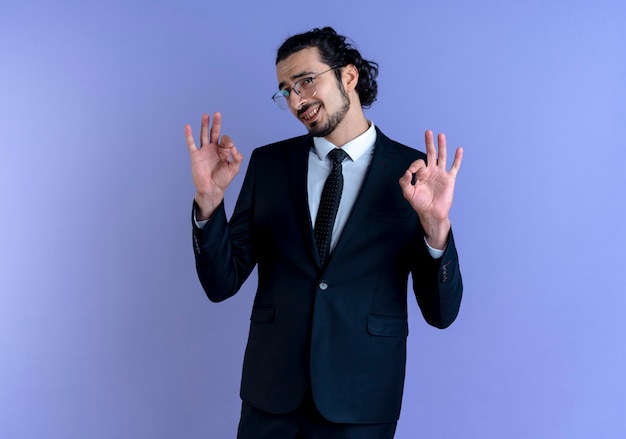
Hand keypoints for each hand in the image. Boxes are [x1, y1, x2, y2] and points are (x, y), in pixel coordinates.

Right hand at [185, 112, 242, 219]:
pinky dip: (188, 135)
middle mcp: (213, 149)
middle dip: (216, 123)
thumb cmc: (222, 180)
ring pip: (203, 135)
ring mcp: (204, 151)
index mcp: (223, 151)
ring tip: (205, 115)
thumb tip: (233, 147)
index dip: (228, 141)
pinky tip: (187, 126)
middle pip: (214, 133)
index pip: (225, 139)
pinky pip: (191, 143)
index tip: (230, 147)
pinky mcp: (195, 155)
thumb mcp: (234, 168)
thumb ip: (237, 157)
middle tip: (217, 114)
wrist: (211, 189)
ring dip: (204, 125)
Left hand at [399, 130, 462, 248]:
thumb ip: (404, 182)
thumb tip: (406, 172)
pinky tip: (459, 149)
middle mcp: (431, 171)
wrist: (432, 213)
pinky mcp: (449, 179)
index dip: (414, 165)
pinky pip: (454, 167)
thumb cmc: (420, 204)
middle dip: (429, 143)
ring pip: (442, 157)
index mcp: (421, 174)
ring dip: (441, 146)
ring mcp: (441, 174)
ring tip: (440, 135)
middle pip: (430, 154)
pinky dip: (457, 158)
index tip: (411, 173)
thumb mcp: (408, 193)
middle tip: (428, 132)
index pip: (418, 163)